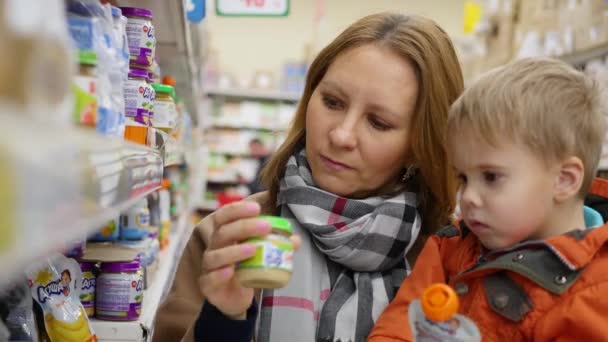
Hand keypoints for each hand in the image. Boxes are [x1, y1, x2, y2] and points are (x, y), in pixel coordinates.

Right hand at [198, 201, 300, 317]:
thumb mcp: (260, 255)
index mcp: (225, 235)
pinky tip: (230, 271)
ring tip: (253, 249)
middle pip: (223, 232)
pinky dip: (219, 274)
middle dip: (244, 227)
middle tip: (266, 226)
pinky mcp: (209, 285)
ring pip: (216, 255)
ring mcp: (209, 267)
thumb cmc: (245, 268)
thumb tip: (295, 240)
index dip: (238, 210)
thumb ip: (276, 245)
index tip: (257, 208)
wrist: (234, 297)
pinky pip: (210, 278)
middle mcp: (215, 248)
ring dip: (234, 251)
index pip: (225, 216)